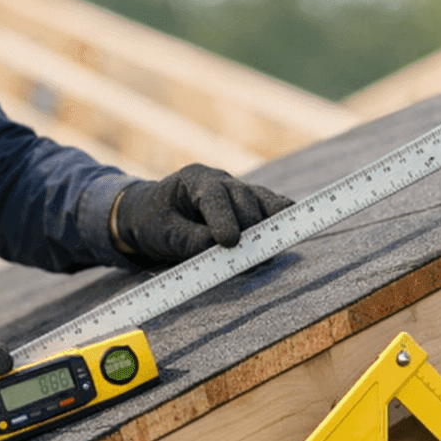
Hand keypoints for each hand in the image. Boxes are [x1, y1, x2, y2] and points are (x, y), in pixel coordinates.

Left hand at [113, 164, 292, 263]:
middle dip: (249, 229)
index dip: (224, 218)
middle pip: (244, 199)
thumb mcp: (160, 232)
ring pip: (263, 201)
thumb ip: (187, 240)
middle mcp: (220, 180)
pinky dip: (279, 220)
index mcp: (194, 179)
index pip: (213, 195)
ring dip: (268, 227)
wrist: (151, 214)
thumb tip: (220, 250)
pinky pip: (270, 207)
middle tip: (250, 261)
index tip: (229, 242)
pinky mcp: (249, 206)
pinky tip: (290, 233)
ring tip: (268, 255)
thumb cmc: (152, 221)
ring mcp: (238, 191)